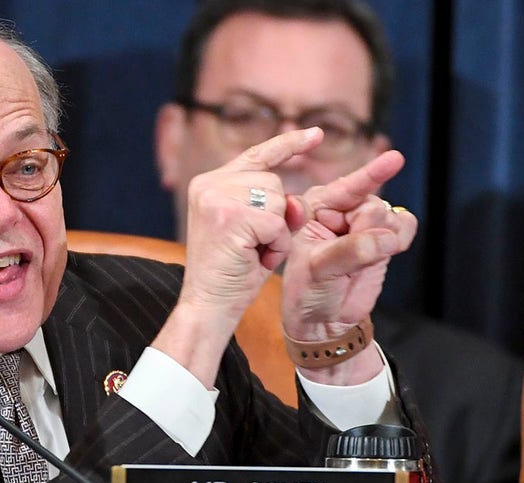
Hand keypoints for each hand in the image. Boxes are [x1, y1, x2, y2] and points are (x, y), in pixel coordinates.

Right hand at [153, 128, 324, 386]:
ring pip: (279, 201)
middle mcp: (208, 184)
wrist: (207, 306)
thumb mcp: (253, 231)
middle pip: (274, 182)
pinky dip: (276, 246)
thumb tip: (299, 201)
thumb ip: (274, 206)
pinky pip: (279, 223)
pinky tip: (255, 259)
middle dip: (277, 217)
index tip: (316, 134)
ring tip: (252, 253)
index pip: (256, 155)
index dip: (288, 144)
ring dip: (277, 233)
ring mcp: (216, 198)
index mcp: (208, 184)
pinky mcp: (231, 216)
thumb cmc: (230, 274)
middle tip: (252, 247)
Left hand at [282, 148, 416, 382]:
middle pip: (372, 205)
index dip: (370, 174)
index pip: (346, 187)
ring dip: (384, 239)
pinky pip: (405, 224)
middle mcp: (339, 208)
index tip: (396, 159)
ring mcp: (363, 221)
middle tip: (348, 258)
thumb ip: (350, 251)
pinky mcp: (384, 235)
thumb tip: (386, 239)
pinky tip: (386, 251)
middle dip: (366, 232)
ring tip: (360, 261)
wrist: (323, 319)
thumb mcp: (320, 270)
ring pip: (391, 215)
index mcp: (314, 207)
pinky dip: (401, 238)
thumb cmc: (309, 291)